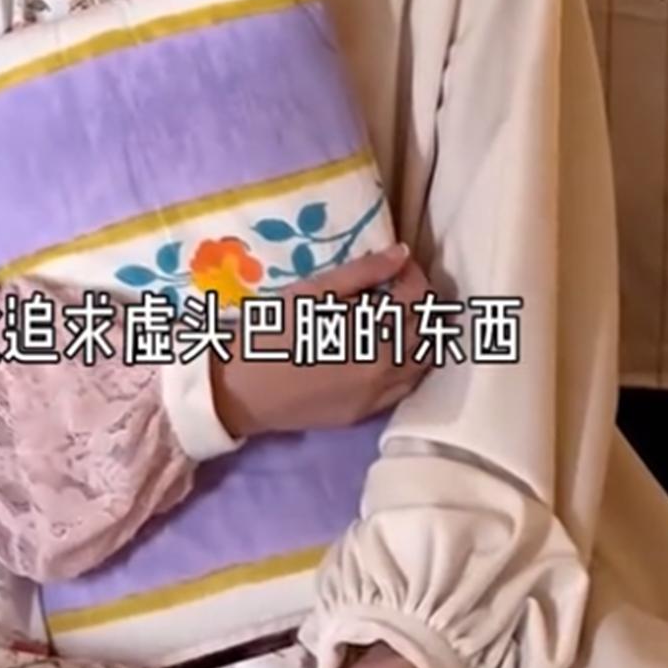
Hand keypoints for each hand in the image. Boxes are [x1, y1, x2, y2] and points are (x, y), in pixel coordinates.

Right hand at [210, 243, 433, 439]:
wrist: (240, 389)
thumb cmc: (271, 332)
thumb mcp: (312, 292)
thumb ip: (362, 272)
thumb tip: (403, 253)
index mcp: (372, 332)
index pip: (416, 298)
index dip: (413, 274)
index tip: (399, 262)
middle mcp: (385, 368)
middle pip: (426, 331)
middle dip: (421, 303)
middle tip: (401, 286)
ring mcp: (378, 396)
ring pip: (421, 363)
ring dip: (419, 335)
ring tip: (399, 316)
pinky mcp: (366, 413)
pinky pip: (404, 388)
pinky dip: (408, 365)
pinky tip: (390, 350)